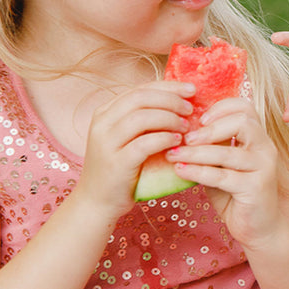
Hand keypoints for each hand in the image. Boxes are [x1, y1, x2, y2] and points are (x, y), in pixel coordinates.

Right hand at [79, 81, 194, 220]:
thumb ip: (146, 118)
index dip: (168, 87)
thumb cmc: (121, 167)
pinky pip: (144, 143)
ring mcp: (106, 142)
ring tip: (185, 126)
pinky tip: (177, 141)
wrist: (97, 202)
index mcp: (105, 112)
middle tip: (191, 108)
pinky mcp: (116, 162)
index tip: (191, 90)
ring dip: (169, 118)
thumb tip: (181, 101)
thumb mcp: (128, 137)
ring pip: (141, 117)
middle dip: (171, 99)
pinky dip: (163, 138)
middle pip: (141, 98)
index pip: (140, 89)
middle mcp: (102, 123)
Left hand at [167, 97, 284, 248]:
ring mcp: (264, 168)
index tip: (196, 119)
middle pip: (242, 121)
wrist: (260, 228)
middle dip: (209, 128)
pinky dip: (197, 172)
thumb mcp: (222, 167)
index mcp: (258, 138)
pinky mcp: (256, 188)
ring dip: (196, 152)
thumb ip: (210, 149)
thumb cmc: (237, 196)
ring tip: (173, 154)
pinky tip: (179, 171)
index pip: (244, 107)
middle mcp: (265, 148)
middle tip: (184, 137)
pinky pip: (222, 176)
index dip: (219, 108)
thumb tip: (178, 133)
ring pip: (227, 151)